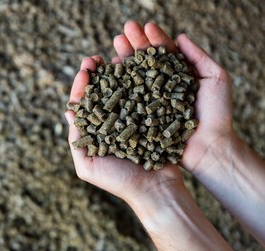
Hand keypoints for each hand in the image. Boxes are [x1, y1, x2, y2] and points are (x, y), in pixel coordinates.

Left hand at [65, 21, 182, 202]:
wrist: (155, 190)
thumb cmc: (119, 181)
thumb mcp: (87, 166)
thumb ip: (76, 140)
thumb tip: (68, 111)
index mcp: (94, 132)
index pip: (83, 105)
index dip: (82, 86)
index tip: (84, 70)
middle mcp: (110, 123)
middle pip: (100, 94)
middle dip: (96, 75)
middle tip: (94, 58)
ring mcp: (130, 119)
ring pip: (120, 91)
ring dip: (115, 74)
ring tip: (113, 58)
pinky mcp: (149, 117)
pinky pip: (141, 96)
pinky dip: (137, 82)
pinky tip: (135, 69)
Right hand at [113, 20, 234, 175]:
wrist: (209, 147)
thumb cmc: (217, 113)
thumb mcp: (216, 78)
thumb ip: (198, 57)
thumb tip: (179, 36)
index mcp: (177, 75)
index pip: (163, 53)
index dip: (153, 39)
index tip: (143, 26)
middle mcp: (161, 86)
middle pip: (145, 62)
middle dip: (134, 45)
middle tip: (123, 31)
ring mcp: (150, 101)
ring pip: (133, 77)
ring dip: (122, 61)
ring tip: (114, 45)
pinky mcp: (141, 116)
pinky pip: (127, 99)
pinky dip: (116, 87)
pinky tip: (109, 74)